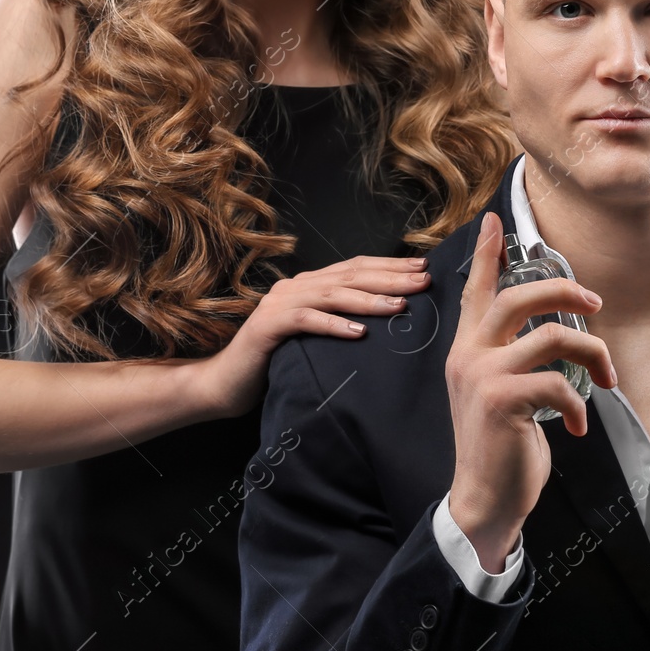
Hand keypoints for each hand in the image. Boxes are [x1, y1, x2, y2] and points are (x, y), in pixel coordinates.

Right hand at [195, 255, 430, 417]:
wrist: (225, 384)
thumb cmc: (276, 363)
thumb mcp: (315, 338)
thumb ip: (339, 320)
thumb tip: (389, 318)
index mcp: (309, 285)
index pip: (356, 267)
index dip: (390, 266)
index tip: (424, 269)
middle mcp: (295, 287)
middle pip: (350, 276)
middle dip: (390, 277)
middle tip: (424, 280)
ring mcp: (279, 304)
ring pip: (332, 294)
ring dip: (369, 299)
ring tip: (400, 306)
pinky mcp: (268, 326)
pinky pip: (306, 320)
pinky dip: (333, 325)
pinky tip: (359, 332)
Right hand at [444, 212, 616, 570]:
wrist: (484, 500)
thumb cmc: (500, 447)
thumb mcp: (499, 393)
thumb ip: (512, 359)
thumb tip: (556, 333)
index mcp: (467, 350)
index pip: (475, 290)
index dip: (486, 253)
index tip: (494, 220)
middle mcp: (469, 356)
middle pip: (519, 296)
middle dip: (564, 290)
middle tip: (594, 302)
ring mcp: (483, 376)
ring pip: (552, 336)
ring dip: (592, 353)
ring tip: (605, 377)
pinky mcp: (503, 400)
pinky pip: (559, 382)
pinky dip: (579, 404)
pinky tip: (578, 426)